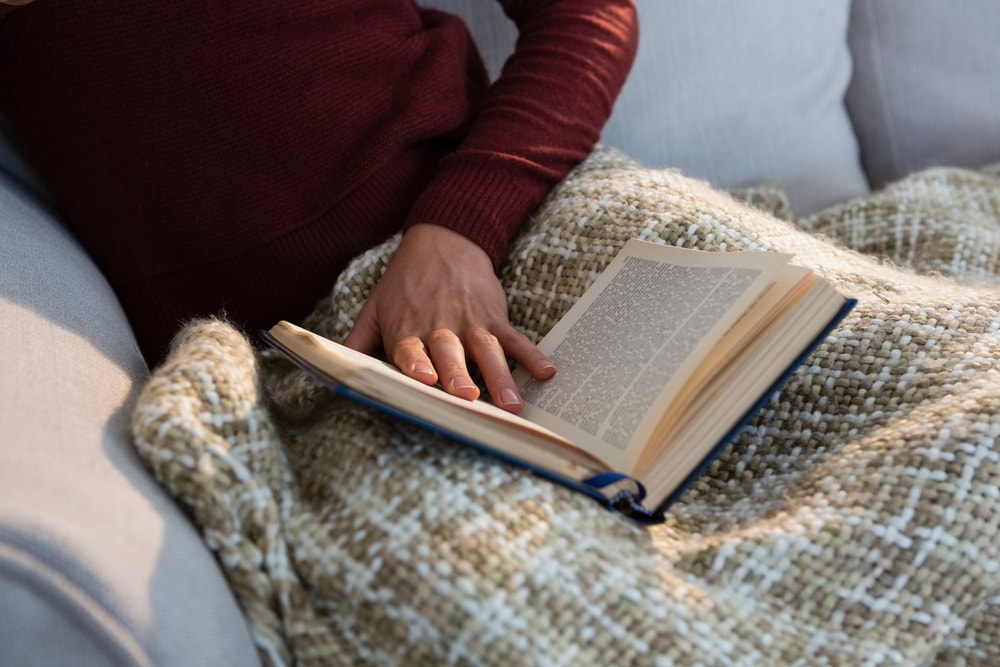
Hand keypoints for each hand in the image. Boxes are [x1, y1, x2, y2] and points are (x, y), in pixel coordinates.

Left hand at [343, 224, 554, 412]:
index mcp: (408, 330)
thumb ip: (357, 342)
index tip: (424, 379)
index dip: (416, 364)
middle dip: (459, 376)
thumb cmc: (404, 282)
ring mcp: (471, 322)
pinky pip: (515, 338)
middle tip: (468, 398)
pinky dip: (532, 354)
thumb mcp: (375, 307)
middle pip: (450, 354)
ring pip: (487, 352)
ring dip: (500, 377)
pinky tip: (547, 372)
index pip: (410, 350)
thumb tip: (333, 372)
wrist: (442, 240)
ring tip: (513, 405)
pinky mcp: (494, 316)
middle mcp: (440, 328)